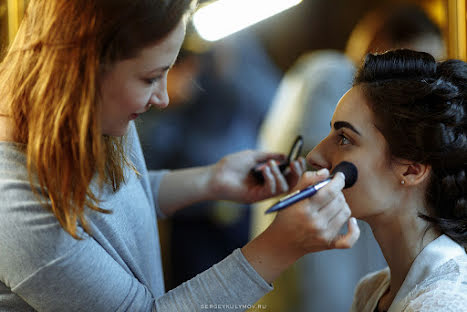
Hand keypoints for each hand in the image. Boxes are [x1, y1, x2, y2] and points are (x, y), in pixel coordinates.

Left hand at [208, 150, 306, 202]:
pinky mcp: (256, 198)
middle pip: (289, 183)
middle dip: (295, 173)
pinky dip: (271, 178)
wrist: (215, 175)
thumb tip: (285, 156)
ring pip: (282, 188)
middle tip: (295, 163)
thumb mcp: (253, 156)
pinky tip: (264, 170)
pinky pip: (271, 190)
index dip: (296, 168)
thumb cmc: (231, 165)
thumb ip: (269, 156)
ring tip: (269, 164)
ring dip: (279, 174)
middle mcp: (266, 186)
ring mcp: (262, 193)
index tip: (299, 158)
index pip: (287, 175)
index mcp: (267, 176)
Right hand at [242, 169, 359, 282]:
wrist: (282, 242)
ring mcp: (323, 235)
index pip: (330, 191)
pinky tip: (351, 222)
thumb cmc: (287, 215)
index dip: (338, 181)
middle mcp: (315, 223)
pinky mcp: (329, 244)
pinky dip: (354, 229)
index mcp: (305, 208)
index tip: (339, 176)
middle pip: (339, 201)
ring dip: (343, 205)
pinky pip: (350, 239)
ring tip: (333, 204)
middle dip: (338, 192)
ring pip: (346, 213)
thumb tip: (326, 172)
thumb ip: (307, 180)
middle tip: (331, 191)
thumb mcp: (292, 195)